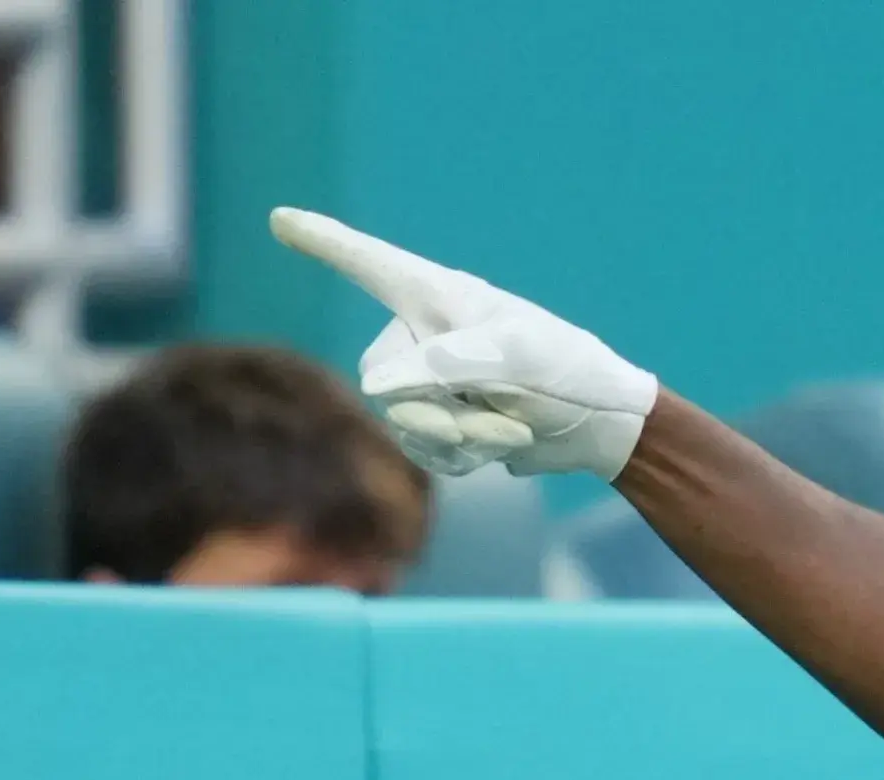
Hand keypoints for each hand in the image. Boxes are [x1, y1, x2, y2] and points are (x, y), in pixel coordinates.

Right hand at [269, 207, 659, 480]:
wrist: (602, 422)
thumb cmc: (567, 367)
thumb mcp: (518, 356)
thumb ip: (448, 362)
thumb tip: (377, 387)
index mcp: (437, 296)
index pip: (368, 263)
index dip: (323, 241)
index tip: (281, 218)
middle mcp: (421, 334)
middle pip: (382, 380)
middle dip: (439, 411)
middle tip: (500, 419)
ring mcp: (427, 381)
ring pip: (404, 423)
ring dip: (464, 437)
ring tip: (513, 426)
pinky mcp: (441, 423)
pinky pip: (425, 451)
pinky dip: (467, 456)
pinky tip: (504, 441)